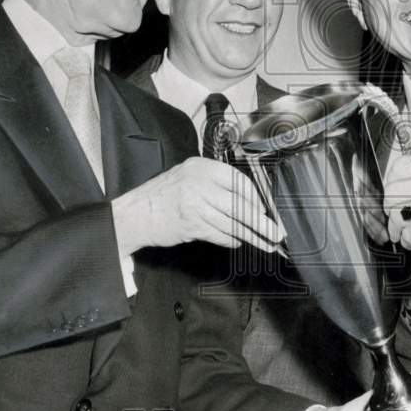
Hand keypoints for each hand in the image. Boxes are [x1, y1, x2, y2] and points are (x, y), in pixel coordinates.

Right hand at [112, 157, 284, 253]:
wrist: (134, 214)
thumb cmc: (163, 195)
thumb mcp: (188, 176)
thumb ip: (215, 184)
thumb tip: (249, 200)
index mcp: (202, 167)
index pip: (240, 181)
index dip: (257, 198)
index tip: (268, 210)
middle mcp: (200, 183)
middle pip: (240, 204)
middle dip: (262, 221)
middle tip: (276, 233)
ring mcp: (196, 204)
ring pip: (233, 222)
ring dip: (252, 235)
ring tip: (266, 243)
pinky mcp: (192, 225)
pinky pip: (220, 234)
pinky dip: (231, 239)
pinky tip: (239, 242)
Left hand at [382, 154, 410, 251]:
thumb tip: (408, 177)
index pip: (397, 168)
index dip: (391, 180)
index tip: (393, 190)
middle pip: (392, 193)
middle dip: (390, 206)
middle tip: (396, 212)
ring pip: (397, 215)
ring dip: (396, 226)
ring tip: (400, 230)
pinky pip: (409, 234)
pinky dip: (408, 239)